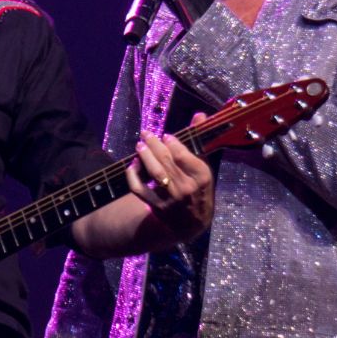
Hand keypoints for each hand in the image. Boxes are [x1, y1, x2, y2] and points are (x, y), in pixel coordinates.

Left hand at [126, 112, 214, 240]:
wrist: (193, 223)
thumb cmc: (199, 190)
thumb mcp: (204, 167)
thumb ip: (199, 141)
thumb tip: (199, 114)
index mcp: (202, 176)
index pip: (183, 155)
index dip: (173, 143)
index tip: (166, 135)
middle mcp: (187, 187)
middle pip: (166, 161)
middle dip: (154, 144)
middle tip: (145, 133)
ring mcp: (171, 198)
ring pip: (154, 173)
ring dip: (144, 157)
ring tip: (139, 145)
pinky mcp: (157, 206)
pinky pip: (140, 188)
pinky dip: (133, 176)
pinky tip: (132, 164)